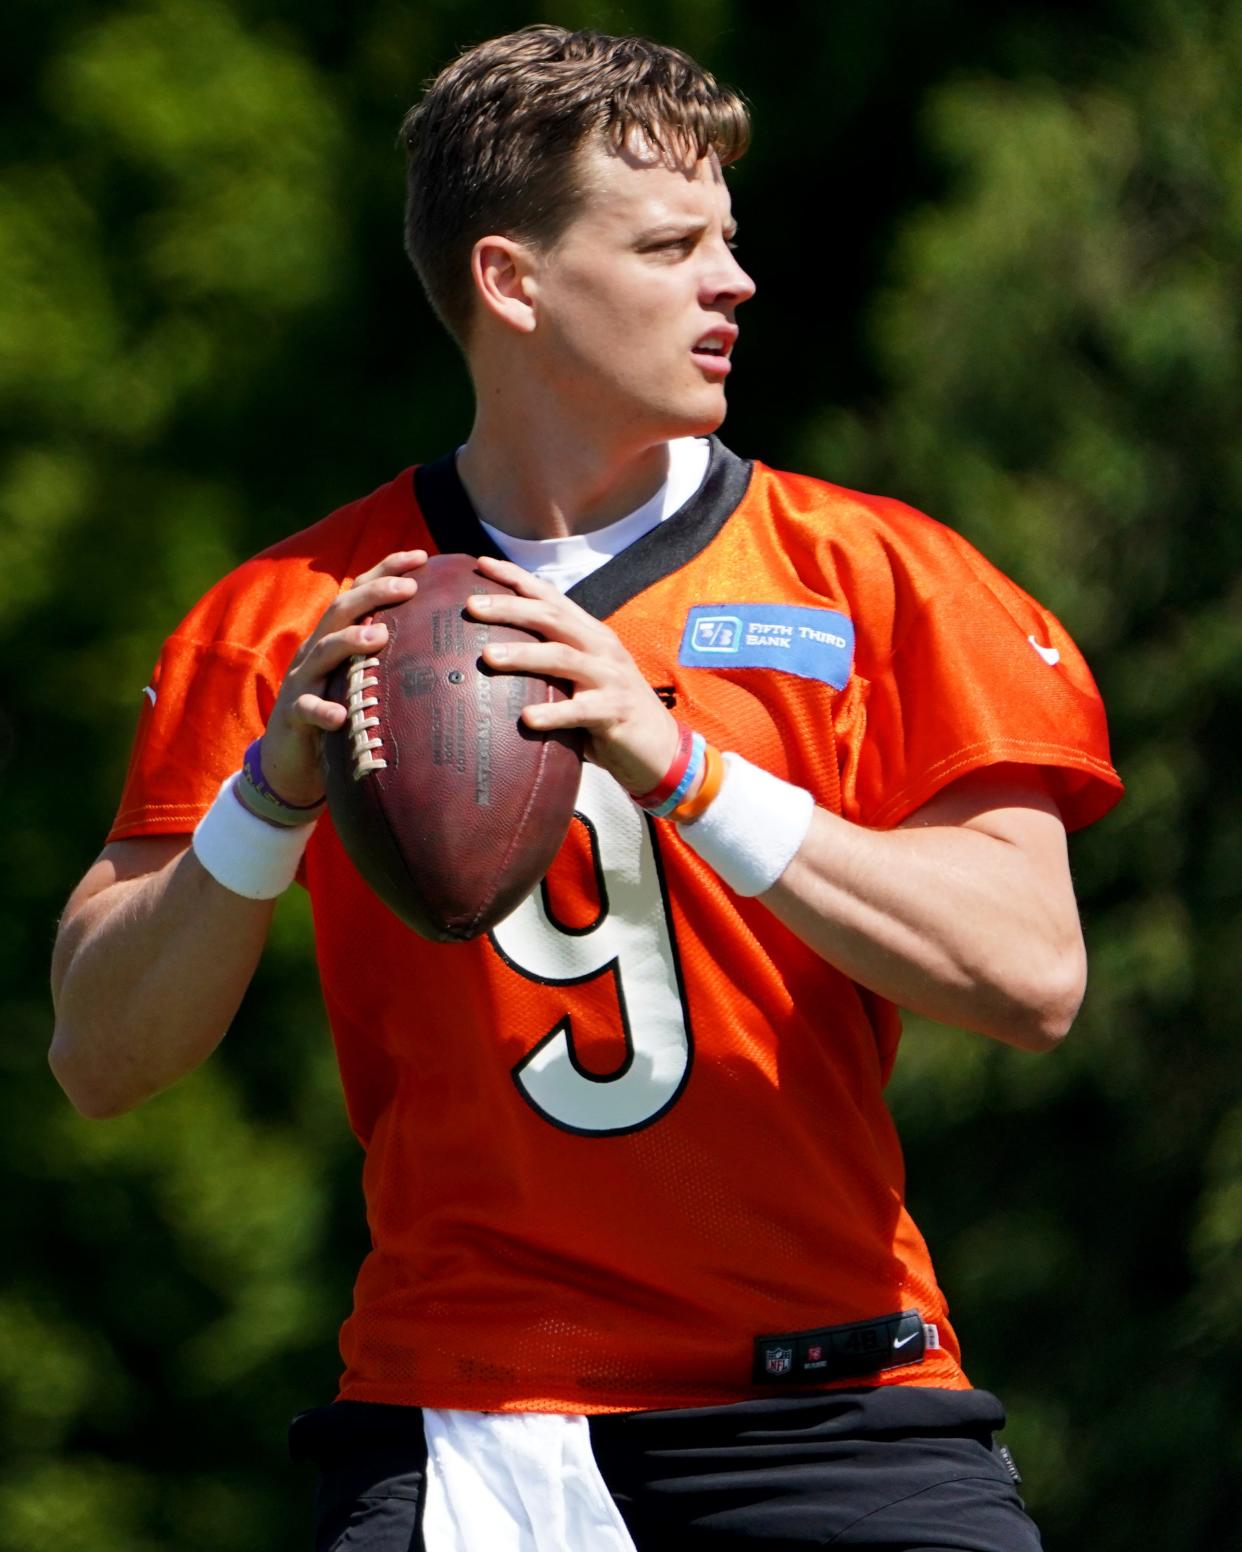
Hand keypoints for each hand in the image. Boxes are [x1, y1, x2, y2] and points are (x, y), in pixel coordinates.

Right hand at [261, 550, 428, 805]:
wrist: (290, 763)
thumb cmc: (338, 716)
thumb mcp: (363, 683)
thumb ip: (390, 661)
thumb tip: (447, 646)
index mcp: (335, 638)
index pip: (360, 593)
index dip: (387, 570)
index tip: (423, 556)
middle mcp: (316, 652)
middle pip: (342, 611)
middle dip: (375, 593)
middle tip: (410, 587)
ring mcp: (303, 682)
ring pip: (323, 651)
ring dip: (351, 641)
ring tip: (380, 636)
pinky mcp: (293, 716)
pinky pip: (307, 710)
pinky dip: (323, 710)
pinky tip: (341, 716)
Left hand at [465, 555, 679, 794]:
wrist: (661, 748)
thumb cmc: (608, 714)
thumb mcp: (579, 680)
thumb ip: (548, 667)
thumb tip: (490, 661)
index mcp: (589, 634)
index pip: (551, 596)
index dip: (517, 578)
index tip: (480, 564)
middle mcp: (600, 647)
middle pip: (552, 617)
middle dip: (510, 607)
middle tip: (471, 605)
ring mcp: (610, 677)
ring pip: (563, 657)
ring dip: (524, 654)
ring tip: (488, 656)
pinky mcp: (616, 710)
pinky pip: (581, 710)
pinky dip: (553, 714)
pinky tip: (527, 719)